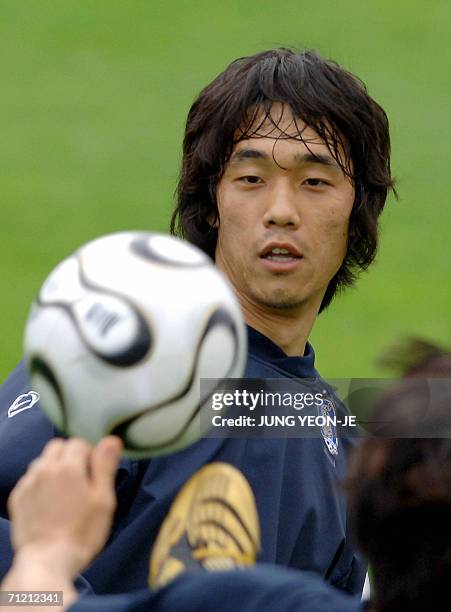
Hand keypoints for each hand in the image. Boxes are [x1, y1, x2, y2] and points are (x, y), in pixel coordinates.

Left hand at [7, 436, 121, 576]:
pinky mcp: (17, 498)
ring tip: (64, 492)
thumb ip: (105, 465)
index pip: (79, 442)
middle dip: (70, 456)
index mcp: (68, 467)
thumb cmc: (82, 532)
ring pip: (42, 461)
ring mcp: (28, 483)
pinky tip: (48, 503)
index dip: (90, 454)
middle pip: (57, 446)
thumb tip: (111, 439)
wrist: (47, 561)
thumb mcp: (104, 499)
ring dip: (53, 468)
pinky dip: (40, 483)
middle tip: (80, 480)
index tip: (94, 473)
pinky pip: (30, 479)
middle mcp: (44, 469)